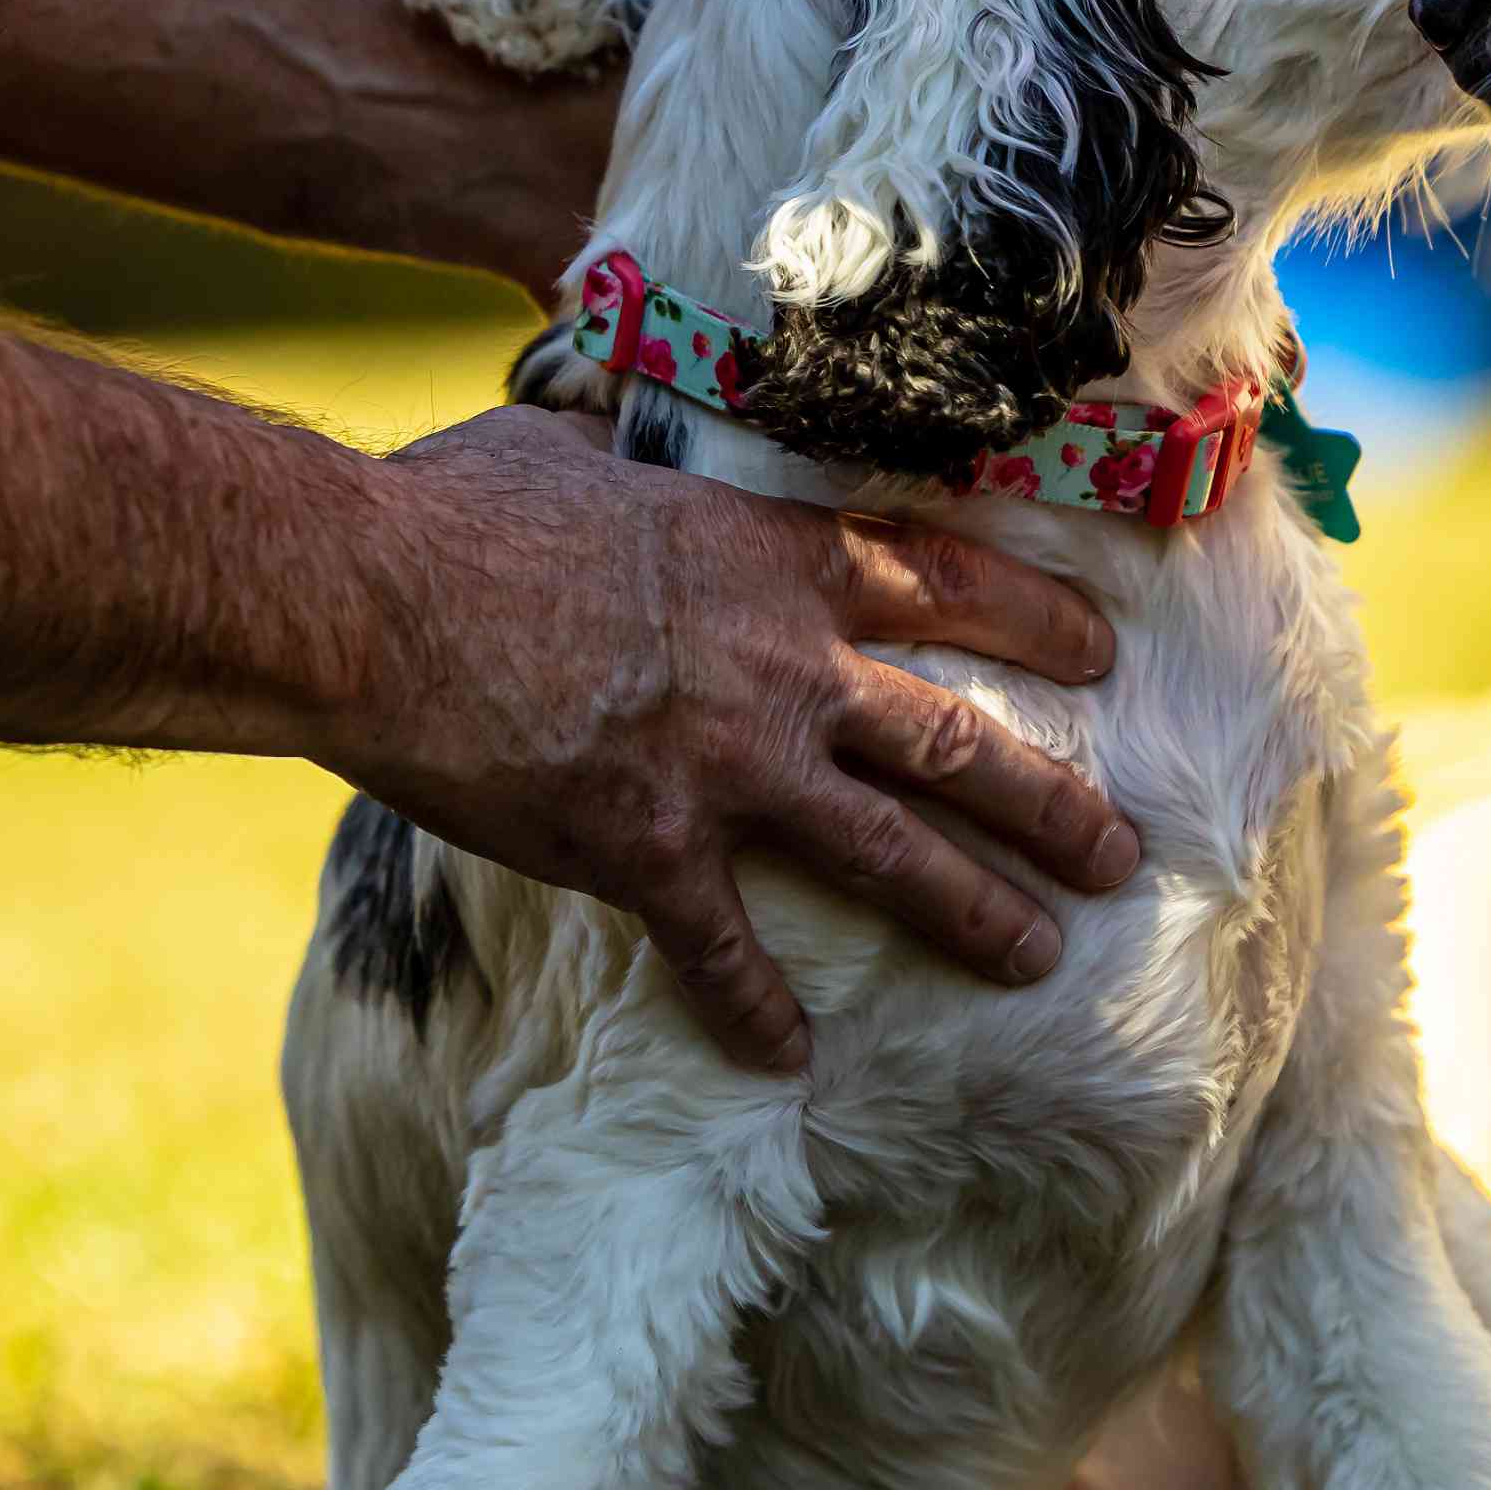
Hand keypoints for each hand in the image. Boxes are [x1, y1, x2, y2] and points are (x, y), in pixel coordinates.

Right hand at [321, 406, 1141, 1070]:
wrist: (370, 601)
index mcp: (768, 560)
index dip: (1032, 621)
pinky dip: (756, 1010)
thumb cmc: (454, 511)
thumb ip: (621, 459)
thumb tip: (605, 431)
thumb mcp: (563, 451)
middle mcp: (779, 670)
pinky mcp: (646, 852)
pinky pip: (722, 952)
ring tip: (1038, 957)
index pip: (940, 583)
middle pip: (954, 743)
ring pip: (889, 854)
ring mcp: (723, 769)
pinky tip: (790, 1058)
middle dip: (1051, 803)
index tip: (1098, 652)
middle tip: (1120, 851)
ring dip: (973, 912)